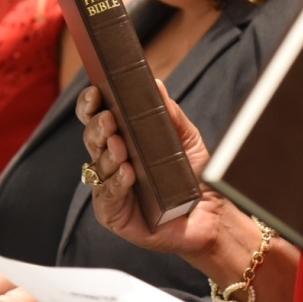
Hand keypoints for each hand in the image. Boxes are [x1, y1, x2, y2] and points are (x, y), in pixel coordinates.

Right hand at [77, 81, 225, 259]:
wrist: (211, 217)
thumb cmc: (194, 176)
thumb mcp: (187, 139)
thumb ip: (170, 114)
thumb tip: (155, 84)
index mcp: (122, 140)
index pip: (97, 118)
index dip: (90, 104)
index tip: (95, 92)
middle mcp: (111, 162)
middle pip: (92, 139)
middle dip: (97, 127)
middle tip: (109, 119)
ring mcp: (110, 188)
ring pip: (98, 166)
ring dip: (108, 154)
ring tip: (120, 146)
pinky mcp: (112, 214)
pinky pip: (106, 196)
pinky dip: (116, 183)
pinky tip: (127, 173)